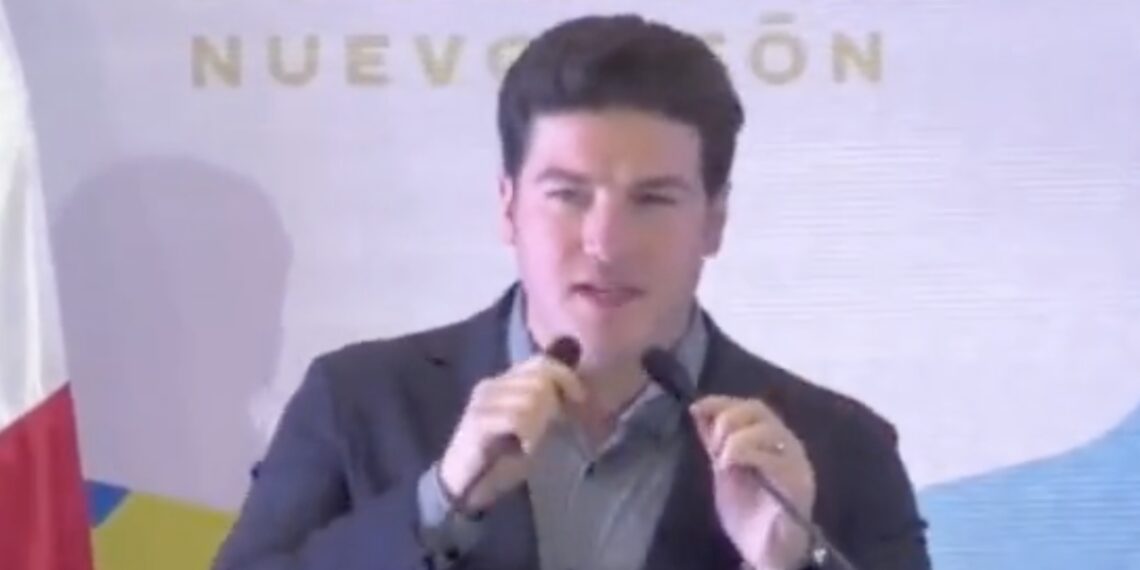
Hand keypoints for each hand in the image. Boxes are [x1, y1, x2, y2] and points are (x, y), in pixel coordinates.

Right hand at [437, 353, 585, 512]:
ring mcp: (483, 401)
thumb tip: (574, 393)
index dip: (565, 376)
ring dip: (540, 425)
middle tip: (551, 428)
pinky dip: (528, 434)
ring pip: (532, 398)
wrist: (463, 484)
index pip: (540, 362)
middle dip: (555, 405)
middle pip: (540, 379)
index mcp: (504, 382)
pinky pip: (517, 418)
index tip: (580, 398)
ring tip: (531, 443)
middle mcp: (492, 385)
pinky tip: (523, 448)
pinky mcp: (478, 421)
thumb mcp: (530, 428)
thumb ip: (546, 407)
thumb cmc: (500, 457)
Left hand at [690, 396, 816, 569]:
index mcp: (773, 440)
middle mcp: (788, 445)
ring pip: (768, 429)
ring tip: (723, 461)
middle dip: (728, 419)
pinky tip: (731, 467)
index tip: (696, 407)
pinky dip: (748, 454)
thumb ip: (714, 442)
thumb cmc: (749, 514)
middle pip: (760, 410)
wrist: (766, 553)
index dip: (722, 402)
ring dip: (736, 439)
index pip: (752, 407)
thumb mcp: (724, 471)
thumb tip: (698, 410)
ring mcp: (796, 463)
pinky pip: (776, 459)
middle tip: (714, 446)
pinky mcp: (798, 484)